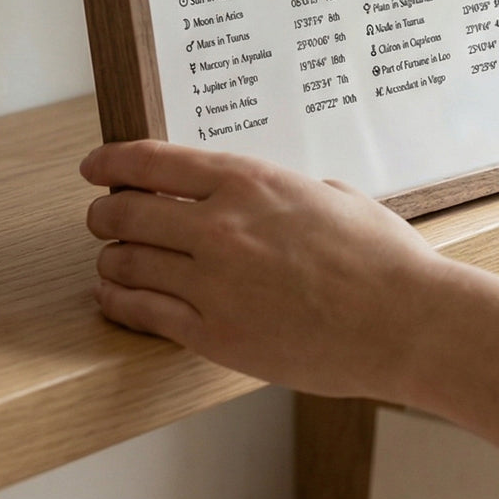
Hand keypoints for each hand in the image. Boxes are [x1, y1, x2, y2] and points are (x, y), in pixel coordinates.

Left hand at [81, 141, 447, 397]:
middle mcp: (219, 228)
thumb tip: (271, 196)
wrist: (405, 321)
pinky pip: (143, 314)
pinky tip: (114, 297)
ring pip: (125, 263)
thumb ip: (285, 191)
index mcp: (248, 182)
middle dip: (104, 215)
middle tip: (100, 218)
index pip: (152, 162)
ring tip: (110, 261)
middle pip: (126, 214)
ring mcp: (213, 284)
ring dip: (109, 259)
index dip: (111, 163)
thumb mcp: (331, 195)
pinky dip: (119, 302)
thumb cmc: (382, 258)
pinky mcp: (216, 336)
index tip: (93, 167)